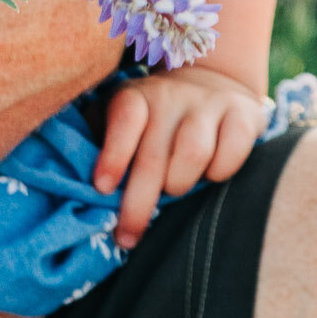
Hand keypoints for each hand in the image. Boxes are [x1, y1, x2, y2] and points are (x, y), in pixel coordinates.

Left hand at [95, 62, 269, 249]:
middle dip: (138, 203)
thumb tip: (72, 179)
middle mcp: (171, 96)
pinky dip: (222, 169)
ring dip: (180, 183)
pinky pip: (234, 148)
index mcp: (136, 96)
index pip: (125, 117)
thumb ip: (100, 141)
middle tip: (127, 236)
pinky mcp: (244, 114)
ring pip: (194, 151)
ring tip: (174, 192)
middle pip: (154, 154)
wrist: (211, 80)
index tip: (101, 188)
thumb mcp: (121, 119)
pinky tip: (212, 176)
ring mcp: (209, 103)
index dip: (113, 153)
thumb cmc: (154, 118)